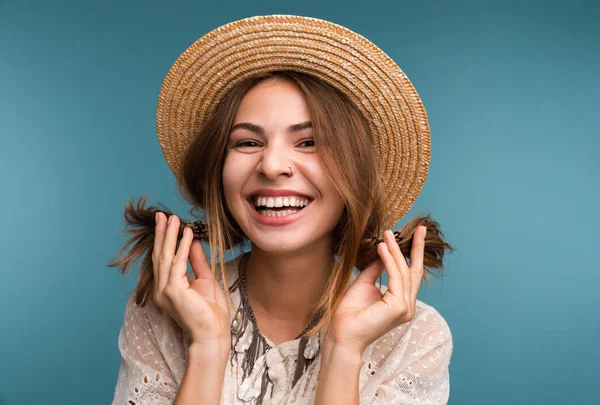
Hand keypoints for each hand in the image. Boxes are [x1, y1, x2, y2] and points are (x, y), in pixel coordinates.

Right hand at [153, 212, 230, 348]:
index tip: (167, 222)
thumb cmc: (210, 312)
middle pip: (159, 255)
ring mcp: (164, 291)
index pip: (162, 260)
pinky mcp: (172, 291)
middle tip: (162, 214)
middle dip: (161, 234)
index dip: (163, 240)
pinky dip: (181, 247)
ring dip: (169, 236)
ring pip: (165, 257)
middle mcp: (160, 290)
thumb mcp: (204, 279)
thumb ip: (196, 261)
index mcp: (166, 289)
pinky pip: (177, 264)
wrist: (213, 333)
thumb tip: (192, 241)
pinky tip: (186, 233)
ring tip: (173, 219)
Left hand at [326, 226, 426, 354]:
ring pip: (403, 272)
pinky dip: (389, 260)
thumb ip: (376, 268)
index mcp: (401, 302)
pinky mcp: (399, 307)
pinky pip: (395, 277)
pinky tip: (383, 248)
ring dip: (395, 251)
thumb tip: (384, 250)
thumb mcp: (365, 283)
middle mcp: (407, 306)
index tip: (416, 234)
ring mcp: (405, 308)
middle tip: (419, 228)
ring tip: (387, 235)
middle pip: (414, 271)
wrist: (341, 332)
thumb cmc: (350, 312)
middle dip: (416, 248)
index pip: (411, 274)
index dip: (413, 254)